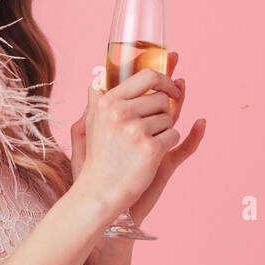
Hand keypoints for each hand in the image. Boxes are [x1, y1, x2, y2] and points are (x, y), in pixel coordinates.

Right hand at [71, 51, 205, 222]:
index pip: (147, 75)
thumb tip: (98, 73)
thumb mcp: (89, 123)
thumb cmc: (98, 157)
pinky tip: (151, 156)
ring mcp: (135, 130)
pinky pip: (174, 135)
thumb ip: (97, 98)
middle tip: (150, 129)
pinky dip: (168, 145)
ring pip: (170, 117)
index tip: (172, 89)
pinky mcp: (150, 149)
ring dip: (164, 130)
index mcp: (107, 102)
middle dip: (163, 112)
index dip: (165, 79)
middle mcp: (120, 112)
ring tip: (142, 146)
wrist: (100, 191)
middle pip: (162, 98)